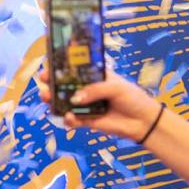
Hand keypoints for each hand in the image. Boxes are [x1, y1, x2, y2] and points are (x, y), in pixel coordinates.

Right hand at [36, 65, 163, 142]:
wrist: (144, 121)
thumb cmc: (132, 97)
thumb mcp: (116, 87)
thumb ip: (95, 90)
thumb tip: (75, 99)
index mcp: (93, 76)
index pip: (74, 69)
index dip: (60, 67)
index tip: (49, 66)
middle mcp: (86, 89)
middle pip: (64, 85)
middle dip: (51, 83)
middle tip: (44, 82)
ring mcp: (85, 105)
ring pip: (63, 102)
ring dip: (53, 101)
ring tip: (47, 98)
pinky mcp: (86, 121)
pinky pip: (72, 120)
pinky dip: (68, 119)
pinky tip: (69, 117)